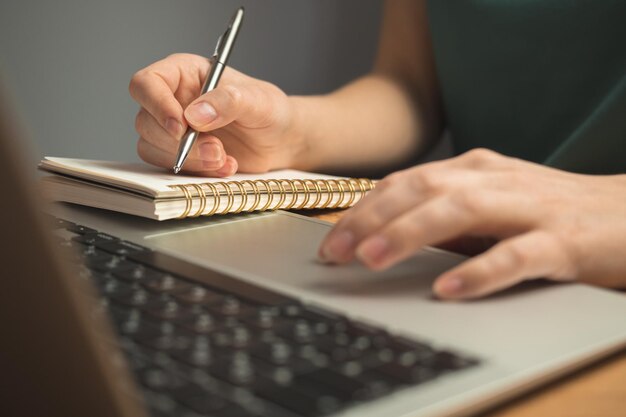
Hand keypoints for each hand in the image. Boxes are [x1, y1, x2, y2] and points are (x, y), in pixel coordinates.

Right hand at [129, 53, 302, 175]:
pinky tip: (224, 166)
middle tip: (216, 149)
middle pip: (146, 121)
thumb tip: (194, 115)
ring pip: (153, 147)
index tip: (181, 127)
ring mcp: (174, 128)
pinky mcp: (180, 153)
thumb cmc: (269, 110)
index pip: (147, 84)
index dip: (156, 105)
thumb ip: (228, 101)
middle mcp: (173, 99)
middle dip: (181, 142)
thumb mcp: (257, 100)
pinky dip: (196, 171)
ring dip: (189, 159)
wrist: (280, 140)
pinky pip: (169, 166)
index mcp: (184, 73)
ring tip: (224, 158)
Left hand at [319, 149, 625, 298]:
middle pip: (422, 190)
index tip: (330, 241)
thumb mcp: (489, 201)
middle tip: (335, 252)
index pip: (405, 184)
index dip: (362, 210)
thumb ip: (442, 212)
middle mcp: (495, 180)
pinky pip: (515, 255)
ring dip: (410, 234)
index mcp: (473, 170)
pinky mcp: (562, 241)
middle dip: (371, 220)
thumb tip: (381, 234)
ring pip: (460, 211)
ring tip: (372, 259)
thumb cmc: (548, 210)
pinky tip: (447, 288)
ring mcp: (528, 207)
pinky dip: (479, 270)